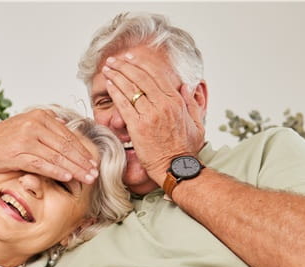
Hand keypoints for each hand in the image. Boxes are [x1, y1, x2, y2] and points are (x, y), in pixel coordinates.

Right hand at [0, 109, 100, 183]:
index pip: (67, 135)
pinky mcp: (18, 154)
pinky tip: (68, 177)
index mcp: (40, 116)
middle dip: (82, 161)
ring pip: (57, 156)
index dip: (82, 150)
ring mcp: (26, 139)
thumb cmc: (4, 139)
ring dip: (74, 169)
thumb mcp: (27, 124)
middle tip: (95, 172)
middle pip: (65, 145)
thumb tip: (66, 125)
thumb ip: (46, 125)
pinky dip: (56, 171)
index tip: (93, 161)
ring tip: (86, 178)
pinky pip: (42, 164)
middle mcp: (34, 124)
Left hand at [102, 49, 205, 183]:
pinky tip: (108, 84)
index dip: (140, 64)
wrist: (176, 168)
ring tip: (107, 68)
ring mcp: (150, 115)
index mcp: (176, 101)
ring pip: (130, 88)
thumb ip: (192, 103)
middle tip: (113, 60)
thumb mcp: (197, 123)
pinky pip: (123, 104)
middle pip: (140, 78)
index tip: (130, 58)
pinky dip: (115, 92)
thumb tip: (187, 86)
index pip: (156, 75)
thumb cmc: (186, 149)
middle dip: (124, 66)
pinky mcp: (138, 127)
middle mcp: (163, 104)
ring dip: (116, 75)